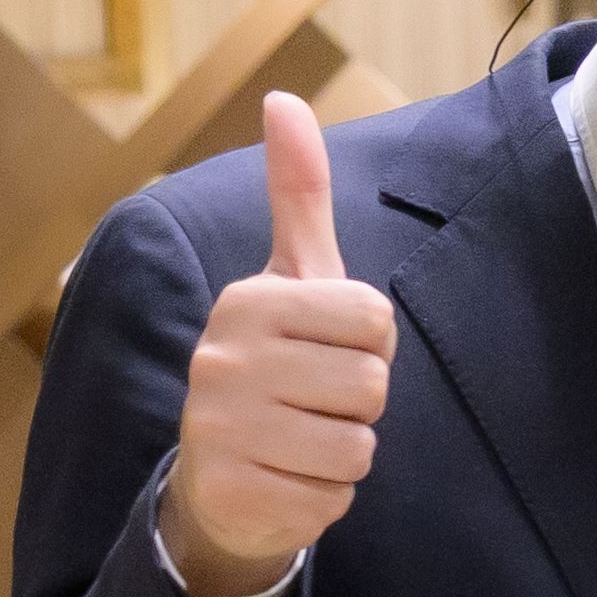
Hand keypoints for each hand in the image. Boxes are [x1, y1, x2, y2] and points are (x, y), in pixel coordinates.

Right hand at [159, 91, 396, 596]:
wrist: (219, 477)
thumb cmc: (275, 364)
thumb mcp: (291, 277)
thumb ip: (298, 195)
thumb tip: (286, 99)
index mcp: (247, 301)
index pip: (376, 321)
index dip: (369, 345)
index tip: (325, 350)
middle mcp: (221, 359)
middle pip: (372, 385)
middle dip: (359, 401)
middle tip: (312, 401)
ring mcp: (220, 429)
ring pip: (359, 444)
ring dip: (344, 451)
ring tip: (300, 439)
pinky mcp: (234, 493)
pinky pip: (335, 496)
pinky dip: (325, 495)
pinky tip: (286, 478)